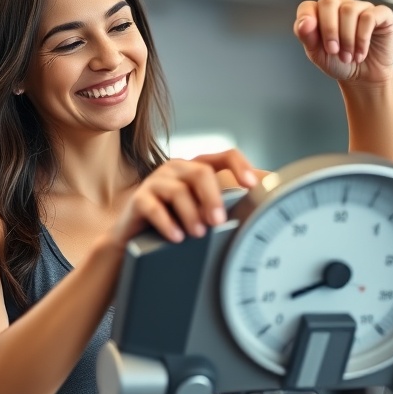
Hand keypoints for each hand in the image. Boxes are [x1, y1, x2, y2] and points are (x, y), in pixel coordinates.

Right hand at [110, 149, 256, 245]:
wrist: (135, 237)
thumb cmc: (174, 221)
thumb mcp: (201, 210)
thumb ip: (223, 206)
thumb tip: (257, 212)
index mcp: (196, 168)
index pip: (224, 156)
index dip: (240, 166)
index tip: (252, 186)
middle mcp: (177, 169)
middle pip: (201, 173)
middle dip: (213, 198)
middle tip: (219, 221)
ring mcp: (156, 182)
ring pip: (178, 191)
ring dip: (191, 214)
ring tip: (199, 234)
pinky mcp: (138, 200)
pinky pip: (154, 208)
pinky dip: (168, 223)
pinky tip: (177, 237)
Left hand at [293, 0, 392, 84]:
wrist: (364, 77)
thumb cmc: (339, 63)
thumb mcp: (317, 54)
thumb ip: (307, 37)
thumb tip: (304, 22)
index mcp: (321, 13)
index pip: (308, 6)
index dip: (308, 20)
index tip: (314, 42)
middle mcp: (341, 5)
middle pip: (329, 2)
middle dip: (329, 30)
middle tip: (333, 51)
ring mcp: (361, 7)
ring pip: (349, 10)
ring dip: (347, 39)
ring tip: (348, 58)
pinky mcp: (381, 14)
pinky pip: (369, 16)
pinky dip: (363, 38)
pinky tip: (361, 53)